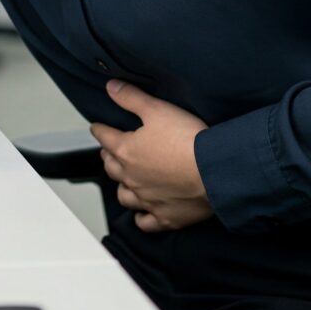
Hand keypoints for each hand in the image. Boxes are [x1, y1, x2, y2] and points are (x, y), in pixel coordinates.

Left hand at [90, 80, 213, 233]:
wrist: (213, 171)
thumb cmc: (186, 140)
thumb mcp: (157, 109)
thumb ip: (131, 98)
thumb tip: (111, 87)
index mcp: (126, 151)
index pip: (105, 137)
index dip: (99, 130)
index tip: (96, 128)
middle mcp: (132, 178)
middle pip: (111, 167)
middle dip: (108, 157)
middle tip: (110, 151)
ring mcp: (147, 200)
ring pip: (124, 196)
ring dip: (122, 186)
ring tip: (124, 179)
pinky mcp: (165, 217)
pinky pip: (146, 222)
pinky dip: (141, 217)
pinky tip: (143, 213)